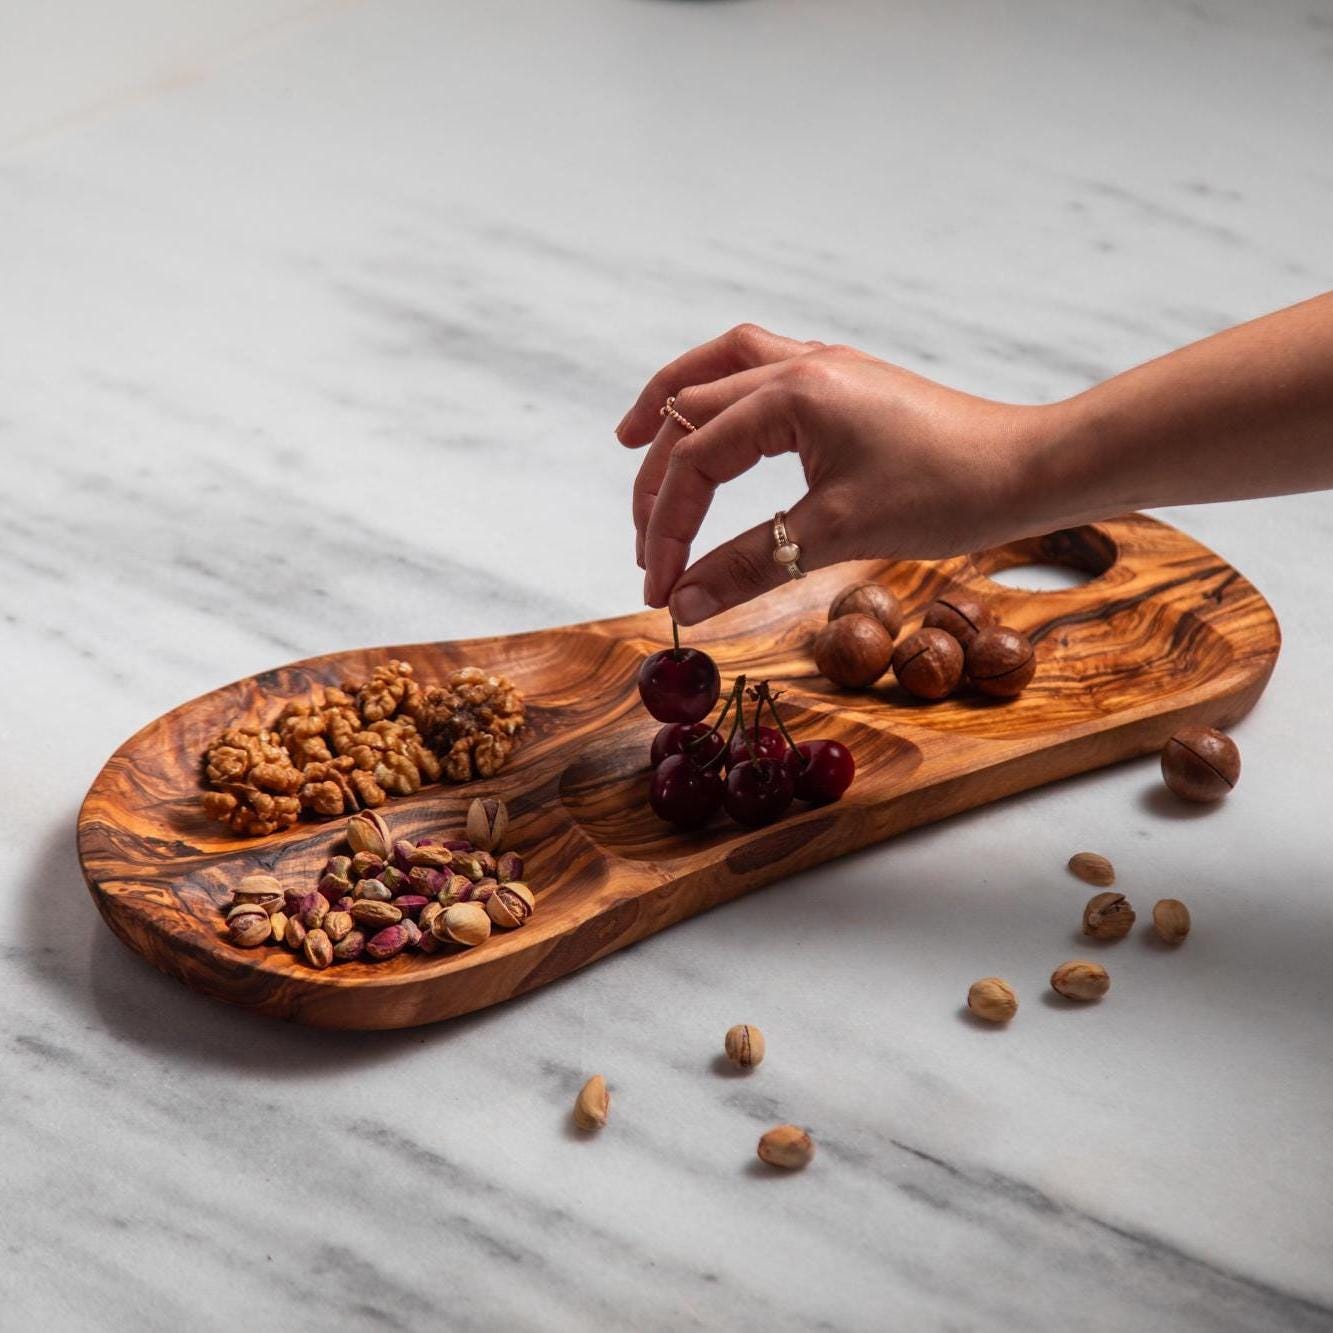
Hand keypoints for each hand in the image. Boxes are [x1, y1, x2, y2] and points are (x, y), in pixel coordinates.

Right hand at [616, 323, 1048, 625]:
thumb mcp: (838, 532)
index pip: (696, 457)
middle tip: (647, 547)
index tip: (658, 587)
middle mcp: (800, 366)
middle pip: (692, 408)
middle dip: (659, 482)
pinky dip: (722, 398)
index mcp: (793, 393)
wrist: (1031, 468)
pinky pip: (759, 372)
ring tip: (634, 440)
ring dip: (674, 406)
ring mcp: (824, 369)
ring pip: (721, 367)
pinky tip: (718, 429)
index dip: (666, 527)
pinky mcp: (844, 385)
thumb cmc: (948, 491)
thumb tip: (684, 602)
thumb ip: (750, 564)